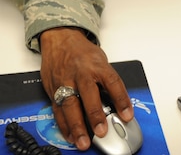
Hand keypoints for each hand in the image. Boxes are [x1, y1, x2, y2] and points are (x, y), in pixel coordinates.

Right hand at [39, 28, 132, 150]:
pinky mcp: (54, 88)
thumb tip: (120, 105)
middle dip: (95, 115)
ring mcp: (65, 81)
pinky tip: (70, 135)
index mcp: (97, 65)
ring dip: (77, 126)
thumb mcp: (100, 60)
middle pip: (89, 94)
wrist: (60, 38)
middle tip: (101, 131)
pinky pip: (58, 109)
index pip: (112, 82)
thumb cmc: (82, 51)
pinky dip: (64, 125)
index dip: (121, 99)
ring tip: (83, 141)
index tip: (127, 115)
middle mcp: (81, 73)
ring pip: (70, 105)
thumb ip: (108, 82)